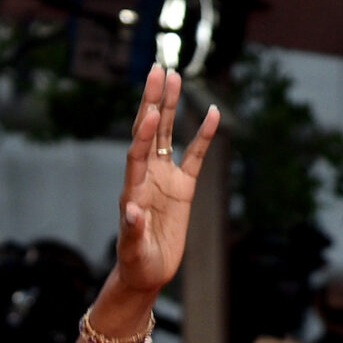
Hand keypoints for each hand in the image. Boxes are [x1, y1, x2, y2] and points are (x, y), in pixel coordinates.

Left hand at [112, 66, 219, 300]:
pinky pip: (195, 155)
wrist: (148, 273)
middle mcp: (147, 177)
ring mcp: (164, 178)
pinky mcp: (183, 186)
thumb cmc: (137, 264)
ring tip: (173, 76)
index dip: (141, 134)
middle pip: (148, 131)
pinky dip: (203, 135)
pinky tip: (212, 113)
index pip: (136, 154)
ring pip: (166, 134)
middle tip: (156, 69)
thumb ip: (132, 231)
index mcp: (133, 189)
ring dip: (169, 106)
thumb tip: (130, 210)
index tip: (147, 112)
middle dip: (151, 101)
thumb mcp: (133, 251)